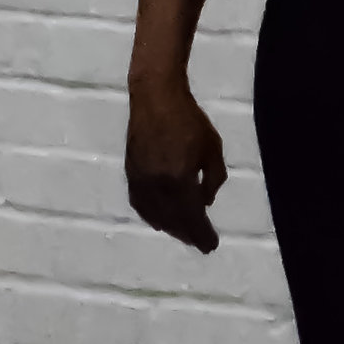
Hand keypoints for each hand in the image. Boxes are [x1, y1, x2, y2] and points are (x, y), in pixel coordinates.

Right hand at [126, 73, 226, 253]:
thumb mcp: (212, 149)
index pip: (192, 217)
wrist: (155, 98)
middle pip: (173, 220)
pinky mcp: (131, 172)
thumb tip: (205, 202)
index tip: (211, 245)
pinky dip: (150, 215)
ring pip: (154, 214)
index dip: (202, 234)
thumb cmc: (190, 120)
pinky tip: (158, 221)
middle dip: (188, 234)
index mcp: (179, 180)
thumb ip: (212, 179)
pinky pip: (140, 203)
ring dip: (170, 228)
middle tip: (200, 244)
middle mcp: (157, 185)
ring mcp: (140, 180)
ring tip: (183, 234)